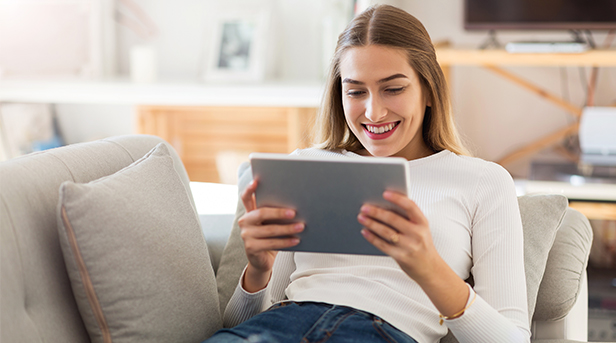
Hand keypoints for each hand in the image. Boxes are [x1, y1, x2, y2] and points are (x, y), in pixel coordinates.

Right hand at [238, 179, 302, 291]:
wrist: (263, 260)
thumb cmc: (271, 237)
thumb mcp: (271, 223)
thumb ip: (276, 214)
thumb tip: (295, 206)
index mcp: (250, 212)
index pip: (246, 197)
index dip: (250, 189)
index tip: (256, 181)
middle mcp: (245, 221)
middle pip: (261, 213)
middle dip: (279, 212)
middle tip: (294, 212)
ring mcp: (246, 235)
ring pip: (269, 230)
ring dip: (287, 228)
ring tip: (301, 227)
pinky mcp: (250, 247)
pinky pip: (271, 243)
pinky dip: (285, 242)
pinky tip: (296, 240)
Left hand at [358, 191, 471, 317]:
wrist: (430, 268)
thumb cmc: (422, 245)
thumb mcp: (421, 229)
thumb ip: (407, 218)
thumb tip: (384, 205)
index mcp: (422, 223)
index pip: (410, 206)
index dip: (397, 198)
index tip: (385, 193)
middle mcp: (417, 234)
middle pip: (393, 219)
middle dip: (376, 212)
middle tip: (365, 207)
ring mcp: (409, 246)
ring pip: (386, 232)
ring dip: (371, 223)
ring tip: (362, 217)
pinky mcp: (401, 256)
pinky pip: (383, 245)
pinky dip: (372, 237)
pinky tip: (365, 231)